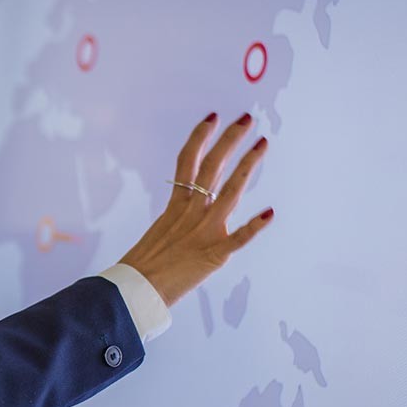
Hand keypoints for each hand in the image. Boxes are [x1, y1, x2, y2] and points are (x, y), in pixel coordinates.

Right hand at [119, 112, 272, 306]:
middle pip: (211, 167)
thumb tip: (188, 208)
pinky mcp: (213, 255)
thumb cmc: (143, 264)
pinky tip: (270, 213)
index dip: (200, 137)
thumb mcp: (160, 231)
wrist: (135, 289)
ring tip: (262, 144)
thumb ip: (178, 217)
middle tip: (246, 118)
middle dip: (229, 140)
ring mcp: (203, 231)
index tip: (213, 117)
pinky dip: (253, 226)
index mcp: (175, 205)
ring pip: (229, 192)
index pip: (187, 161)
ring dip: (247, 166)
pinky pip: (237, 239)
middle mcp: (191, 212)